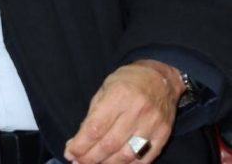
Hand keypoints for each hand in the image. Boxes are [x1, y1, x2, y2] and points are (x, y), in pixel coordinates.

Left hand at [63, 60, 184, 162]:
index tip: (70, 152)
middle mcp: (136, 111)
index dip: (81, 144)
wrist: (161, 78)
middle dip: (90, 157)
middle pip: (110, 144)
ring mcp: (152, 125)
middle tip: (77, 161)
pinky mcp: (163, 136)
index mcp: (118, 95)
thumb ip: (94, 113)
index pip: (96, 127)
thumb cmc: (128, 81)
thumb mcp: (105, 88)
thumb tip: (80, 139)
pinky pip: (144, 159)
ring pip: (126, 155)